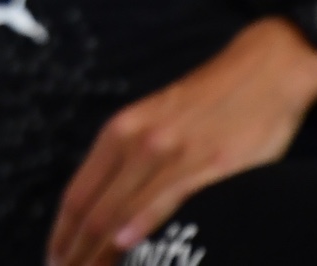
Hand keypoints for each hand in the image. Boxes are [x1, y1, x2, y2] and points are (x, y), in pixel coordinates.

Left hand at [48, 17, 316, 265]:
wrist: (263, 70)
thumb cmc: (208, 103)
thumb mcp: (154, 121)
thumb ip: (130, 159)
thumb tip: (107, 208)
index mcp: (120, 131)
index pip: (78, 194)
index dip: (62, 233)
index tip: (53, 260)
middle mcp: (137, 140)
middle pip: (94, 210)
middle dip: (77, 251)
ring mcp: (172, 152)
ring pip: (123, 211)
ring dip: (100, 251)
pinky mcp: (209, 165)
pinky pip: (167, 199)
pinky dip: (142, 225)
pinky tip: (125, 245)